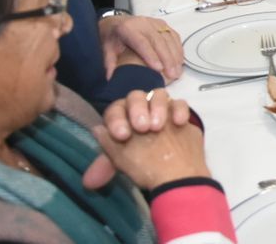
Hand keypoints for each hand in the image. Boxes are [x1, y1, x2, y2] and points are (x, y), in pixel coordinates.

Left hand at [83, 90, 209, 190]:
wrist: (176, 180)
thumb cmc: (145, 168)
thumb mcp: (122, 161)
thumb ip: (107, 147)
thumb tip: (95, 130)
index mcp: (124, 120)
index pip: (115, 109)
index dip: (116, 119)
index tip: (123, 135)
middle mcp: (141, 110)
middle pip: (135, 97)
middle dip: (137, 109)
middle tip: (143, 128)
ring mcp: (162, 110)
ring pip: (158, 94)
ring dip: (157, 107)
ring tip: (159, 127)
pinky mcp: (180, 113)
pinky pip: (180, 103)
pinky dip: (179, 109)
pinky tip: (179, 123)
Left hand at [98, 15, 183, 82]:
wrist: (114, 23)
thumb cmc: (112, 37)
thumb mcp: (106, 48)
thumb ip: (109, 62)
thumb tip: (110, 78)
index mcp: (128, 28)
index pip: (142, 42)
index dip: (151, 55)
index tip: (158, 69)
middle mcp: (143, 23)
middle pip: (159, 41)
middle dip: (167, 59)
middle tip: (172, 75)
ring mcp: (155, 23)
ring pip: (169, 38)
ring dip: (175, 56)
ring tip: (177, 72)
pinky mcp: (163, 24)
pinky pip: (174, 36)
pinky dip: (178, 49)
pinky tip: (179, 62)